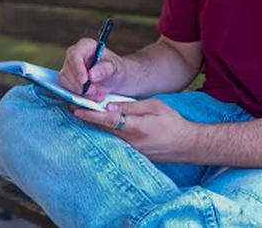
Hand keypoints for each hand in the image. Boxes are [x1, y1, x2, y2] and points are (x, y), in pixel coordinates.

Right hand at [59, 37, 125, 102]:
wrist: (114, 79)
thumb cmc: (115, 69)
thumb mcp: (115, 68)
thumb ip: (105, 69)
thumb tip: (92, 74)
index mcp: (86, 46)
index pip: (75, 54)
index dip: (77, 67)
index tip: (84, 80)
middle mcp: (75, 55)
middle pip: (68, 68)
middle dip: (79, 83)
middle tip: (93, 91)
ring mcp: (70, 67)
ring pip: (65, 80)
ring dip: (78, 91)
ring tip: (95, 94)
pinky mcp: (67, 79)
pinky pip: (66, 88)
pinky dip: (77, 95)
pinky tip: (90, 97)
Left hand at [71, 99, 197, 162]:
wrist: (187, 144)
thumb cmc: (173, 122)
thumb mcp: (155, 106)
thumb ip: (132, 107)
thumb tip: (110, 107)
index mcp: (137, 128)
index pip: (108, 121)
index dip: (91, 115)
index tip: (77, 110)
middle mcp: (132, 143)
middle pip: (104, 131)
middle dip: (89, 120)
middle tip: (74, 109)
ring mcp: (132, 152)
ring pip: (109, 138)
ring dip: (96, 128)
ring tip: (84, 117)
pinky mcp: (135, 156)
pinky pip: (116, 144)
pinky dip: (107, 135)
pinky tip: (102, 128)